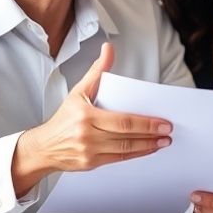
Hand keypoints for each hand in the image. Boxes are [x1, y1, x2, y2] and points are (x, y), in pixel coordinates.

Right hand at [11, 42, 172, 195]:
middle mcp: (87, 135)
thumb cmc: (64, 118)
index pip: (122, 120)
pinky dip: (136, 154)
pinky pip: (119, 159)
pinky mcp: (91, 163)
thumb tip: (108, 49)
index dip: (146, 123)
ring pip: (125, 150)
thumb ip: (97, 71)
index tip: (163, 122)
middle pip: (126, 136)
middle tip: (168, 132)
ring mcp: (89, 151)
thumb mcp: (78, 91)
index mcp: (86, 116)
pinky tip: (148, 149)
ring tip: (163, 141)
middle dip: (151, 135)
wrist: (44, 146)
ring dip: (148, 146)